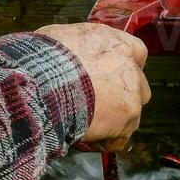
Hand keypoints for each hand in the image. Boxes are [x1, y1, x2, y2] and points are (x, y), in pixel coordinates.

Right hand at [38, 23, 150, 151]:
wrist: (44, 81)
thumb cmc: (44, 59)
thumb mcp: (60, 38)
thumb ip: (77, 46)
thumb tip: (66, 52)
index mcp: (117, 44)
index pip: (133, 53)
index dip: (118, 68)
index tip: (104, 76)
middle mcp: (131, 67)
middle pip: (135, 85)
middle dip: (119, 96)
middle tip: (92, 103)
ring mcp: (133, 95)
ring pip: (129, 113)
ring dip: (111, 120)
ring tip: (81, 123)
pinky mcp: (128, 120)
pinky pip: (120, 138)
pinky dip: (104, 141)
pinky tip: (83, 137)